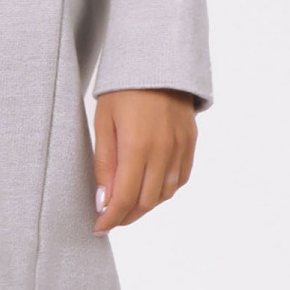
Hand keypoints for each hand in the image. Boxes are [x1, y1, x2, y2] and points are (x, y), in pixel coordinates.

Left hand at [91, 88, 197, 232]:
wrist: (158, 62)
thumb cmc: (123, 90)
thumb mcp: (103, 123)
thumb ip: (104, 163)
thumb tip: (103, 201)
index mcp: (137, 146)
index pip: (125, 198)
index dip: (111, 219)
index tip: (98, 228)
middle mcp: (163, 151)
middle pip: (146, 202)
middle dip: (126, 217)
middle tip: (109, 220)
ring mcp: (180, 148)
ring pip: (165, 194)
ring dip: (145, 206)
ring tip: (127, 206)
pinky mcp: (190, 143)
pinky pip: (180, 179)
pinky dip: (164, 191)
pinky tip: (149, 189)